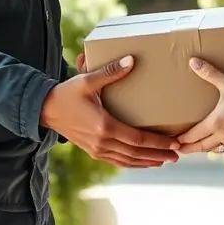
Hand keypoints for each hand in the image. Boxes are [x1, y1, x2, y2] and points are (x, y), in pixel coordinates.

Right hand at [41, 55, 180, 167]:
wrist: (45, 110)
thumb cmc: (67, 93)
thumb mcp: (87, 80)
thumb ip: (109, 72)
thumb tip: (131, 60)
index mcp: (104, 126)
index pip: (138, 139)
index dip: (158, 142)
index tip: (175, 142)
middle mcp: (102, 142)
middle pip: (136, 153)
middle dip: (159, 154)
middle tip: (178, 154)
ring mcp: (97, 150)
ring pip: (128, 161)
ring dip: (148, 161)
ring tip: (166, 160)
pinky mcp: (93, 151)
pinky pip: (118, 161)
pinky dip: (133, 163)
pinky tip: (144, 162)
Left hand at [176, 57, 223, 153]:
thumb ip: (209, 73)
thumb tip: (193, 61)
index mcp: (216, 123)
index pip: (194, 135)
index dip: (182, 140)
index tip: (174, 143)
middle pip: (201, 147)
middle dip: (189, 149)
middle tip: (179, 150)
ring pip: (215, 149)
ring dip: (204, 148)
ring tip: (197, 147)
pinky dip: (219, 146)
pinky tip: (220, 142)